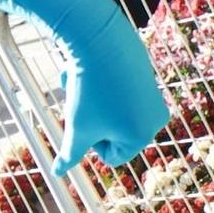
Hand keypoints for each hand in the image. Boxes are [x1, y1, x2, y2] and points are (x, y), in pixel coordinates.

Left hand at [53, 1, 169, 175]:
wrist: (99, 40)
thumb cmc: (89, 90)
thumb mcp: (77, 127)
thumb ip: (70, 153)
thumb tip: (58, 172)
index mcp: (143, 137)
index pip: (110, 156)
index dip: (89, 140)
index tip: (86, 120)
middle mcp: (155, 120)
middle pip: (108, 134)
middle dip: (89, 119)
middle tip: (86, 99)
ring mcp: (153, 98)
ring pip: (106, 113)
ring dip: (88, 102)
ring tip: (85, 83)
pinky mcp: (146, 79)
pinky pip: (113, 94)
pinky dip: (97, 86)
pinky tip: (93, 70)